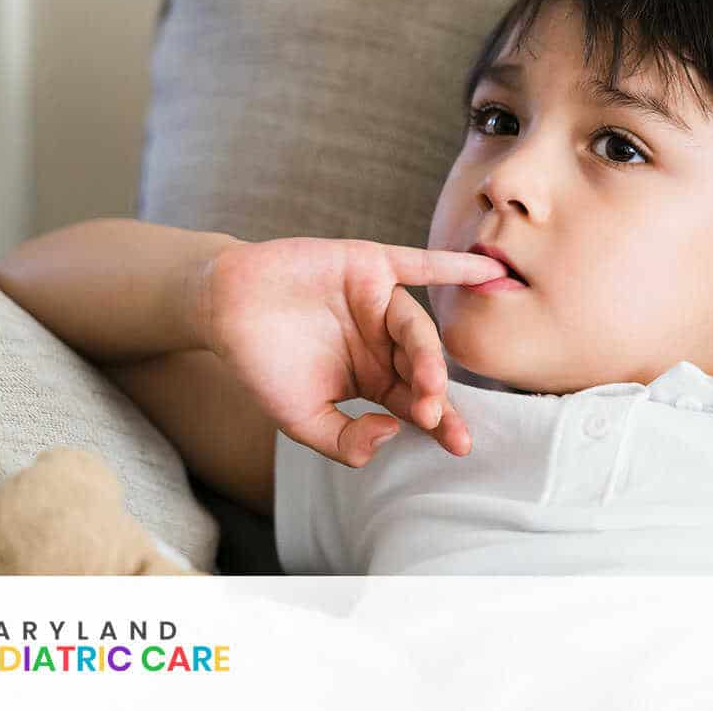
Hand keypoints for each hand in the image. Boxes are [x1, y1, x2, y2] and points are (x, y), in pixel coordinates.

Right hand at [192, 237, 506, 466]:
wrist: (223, 306)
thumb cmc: (262, 365)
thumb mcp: (301, 419)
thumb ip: (344, 440)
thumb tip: (390, 433)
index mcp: (376, 379)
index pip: (416, 404)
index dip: (440, 424)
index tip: (460, 446)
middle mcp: (385, 342)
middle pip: (423, 369)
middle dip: (434, 394)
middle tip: (434, 415)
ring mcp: (380, 303)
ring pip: (416, 328)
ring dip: (427, 354)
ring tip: (431, 380)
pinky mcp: (370, 266)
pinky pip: (418, 265)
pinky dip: (452, 266)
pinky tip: (488, 271)